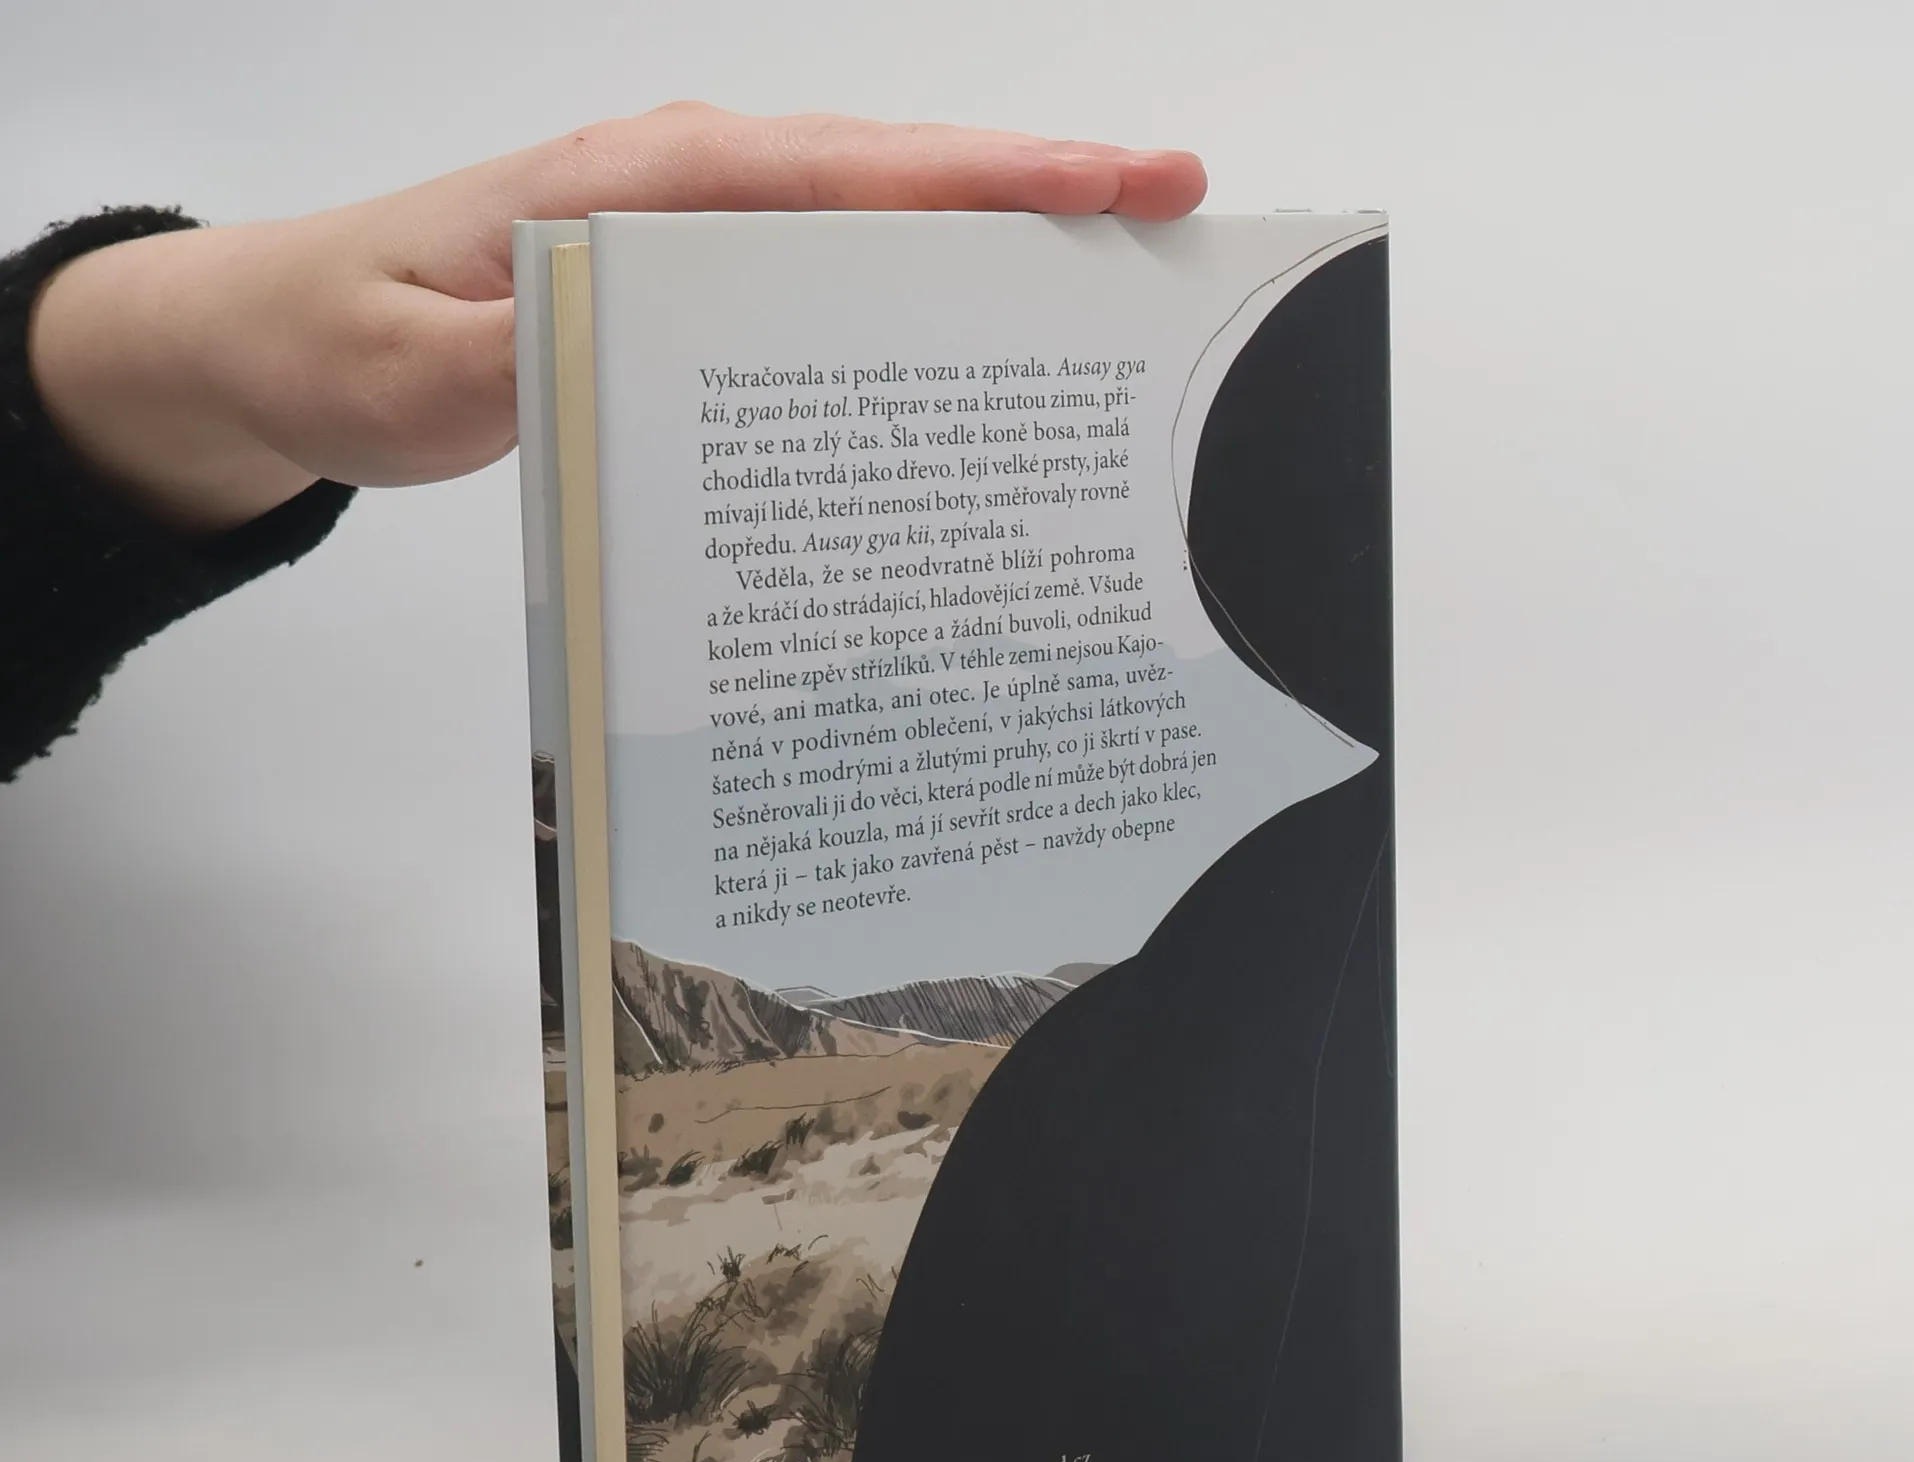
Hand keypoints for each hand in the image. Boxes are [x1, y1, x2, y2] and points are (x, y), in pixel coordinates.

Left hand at [27, 104, 1206, 533]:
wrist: (276, 336)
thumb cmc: (343, 343)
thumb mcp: (420, 374)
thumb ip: (533, 363)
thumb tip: (664, 349)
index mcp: (644, 189)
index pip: (851, 173)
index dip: (995, 179)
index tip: (1123, 185)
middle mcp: (683, 189)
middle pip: (895, 180)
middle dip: (1040, 196)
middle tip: (1176, 221)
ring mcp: (689, 231)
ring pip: (871, 223)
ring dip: (991, 244)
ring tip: (1113, 286)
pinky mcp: (684, 282)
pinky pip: (823, 276)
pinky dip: (910, 294)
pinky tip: (964, 344)